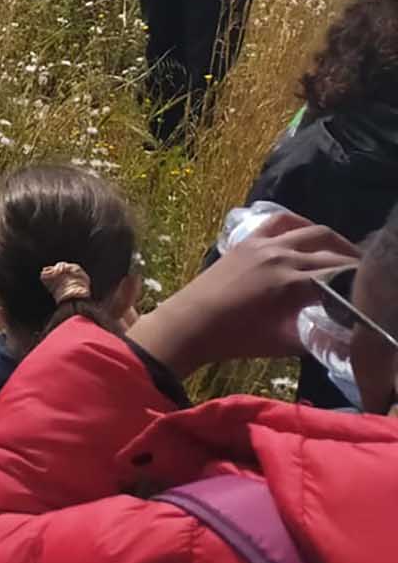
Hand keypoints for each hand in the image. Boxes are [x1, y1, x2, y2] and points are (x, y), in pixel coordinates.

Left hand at [128, 213, 357, 376]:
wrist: (192, 322)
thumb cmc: (238, 338)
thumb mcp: (286, 341)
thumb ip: (319, 334)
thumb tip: (343, 332)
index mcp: (293, 283)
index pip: (341, 275)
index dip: (361, 282)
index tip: (369, 291)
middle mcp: (282, 256)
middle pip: (331, 251)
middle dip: (352, 262)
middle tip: (363, 277)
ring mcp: (263, 244)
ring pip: (311, 231)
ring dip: (333, 241)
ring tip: (344, 255)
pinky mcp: (248, 240)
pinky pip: (279, 221)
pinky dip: (299, 223)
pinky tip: (308, 233)